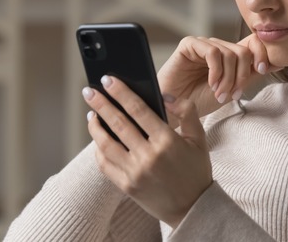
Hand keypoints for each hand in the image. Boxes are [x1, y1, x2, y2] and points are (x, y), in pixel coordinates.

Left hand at [84, 74, 211, 227]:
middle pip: (117, 123)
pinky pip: (105, 164)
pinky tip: (98, 138)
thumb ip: (186, 111)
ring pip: (106, 144)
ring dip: (95, 126)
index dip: (120, 92)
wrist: (192, 208)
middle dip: (100, 104)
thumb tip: (164, 95)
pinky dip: (98, 149)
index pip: (138, 110)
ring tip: (91, 113)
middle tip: (89, 91)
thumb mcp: (198, 138)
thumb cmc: (196, 170)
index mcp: (167, 141)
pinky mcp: (126, 185)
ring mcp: (135, 172)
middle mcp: (149, 156)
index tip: (108, 80)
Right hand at [157, 34, 278, 117]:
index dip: (263, 54)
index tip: (263, 70)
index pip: (254, 43)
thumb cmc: (199, 101)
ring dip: (228, 78)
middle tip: (232, 94)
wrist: (175, 110)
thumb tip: (277, 62)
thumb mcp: (232, 88)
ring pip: (230, 53)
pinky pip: (213, 52)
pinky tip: (211, 84)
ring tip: (219, 93)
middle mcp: (218, 46)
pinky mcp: (189, 45)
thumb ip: (250, 74)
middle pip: (244, 51)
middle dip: (241, 76)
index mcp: (229, 55)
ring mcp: (204, 44)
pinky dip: (216, 71)